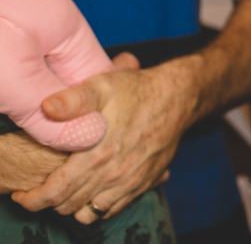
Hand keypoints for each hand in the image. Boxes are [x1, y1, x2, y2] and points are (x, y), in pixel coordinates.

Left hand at [12, 54, 195, 224]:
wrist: (178, 97)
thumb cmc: (137, 91)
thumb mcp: (103, 86)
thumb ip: (74, 99)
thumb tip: (47, 107)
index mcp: (98, 156)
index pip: (56, 192)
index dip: (33, 198)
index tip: (23, 193)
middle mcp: (114, 175)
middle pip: (69, 205)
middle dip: (50, 201)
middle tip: (42, 188)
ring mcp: (130, 182)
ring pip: (90, 212)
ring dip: (74, 206)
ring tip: (67, 190)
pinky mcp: (144, 183)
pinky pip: (114, 208)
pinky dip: (98, 205)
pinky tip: (95, 188)